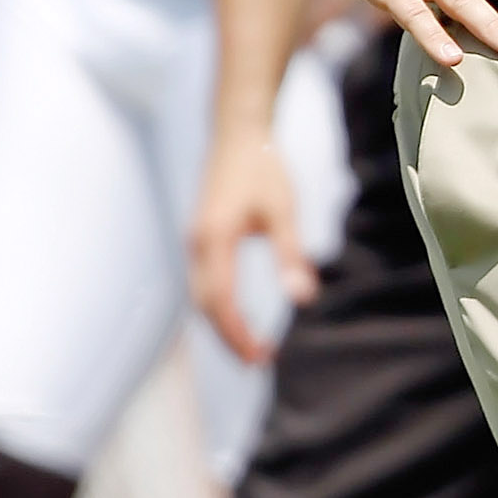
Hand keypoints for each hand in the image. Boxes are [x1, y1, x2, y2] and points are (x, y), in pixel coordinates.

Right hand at [189, 125, 317, 361]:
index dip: (237, 334)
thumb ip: (291, 255)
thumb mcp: (283, 210)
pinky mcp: (199, 238)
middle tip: (257, 363)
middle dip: (228, 338)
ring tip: (250, 347)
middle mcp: (196, 244)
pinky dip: (216, 307)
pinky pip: (201, 282)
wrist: (238, 134)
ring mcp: (194, 241)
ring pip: (200, 296)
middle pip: (204, 306)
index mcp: (214, 239)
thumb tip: (304, 298)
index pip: (220, 301)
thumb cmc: (263, 168)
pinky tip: (237, 315)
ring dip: (221, 325)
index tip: (260, 357)